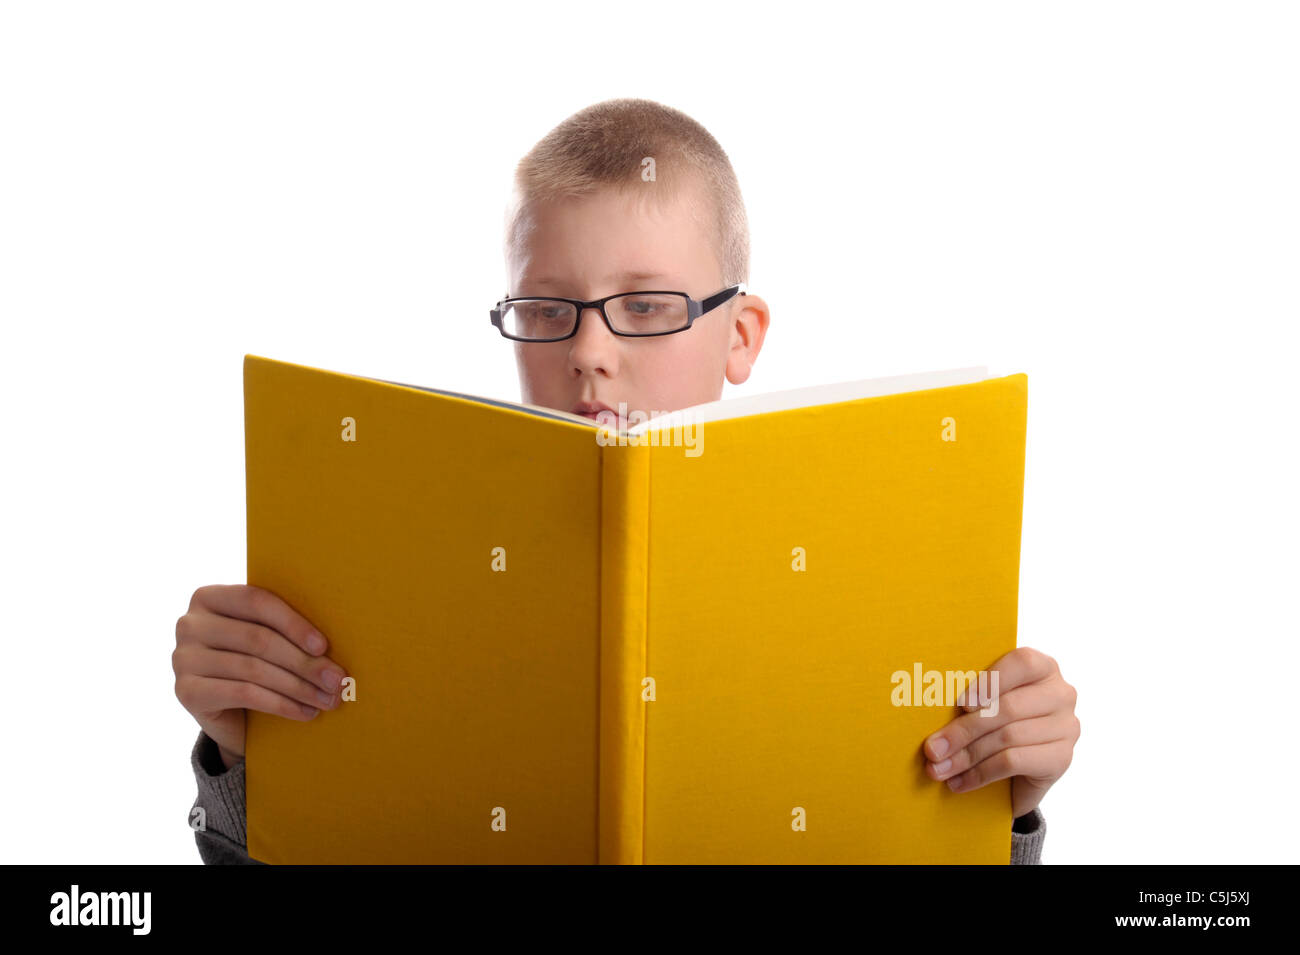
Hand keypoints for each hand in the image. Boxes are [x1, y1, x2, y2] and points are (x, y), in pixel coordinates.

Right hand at [173, 584, 347, 770]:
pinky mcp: (186, 691)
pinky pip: (244, 694)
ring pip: (254, 669)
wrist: (227, 710)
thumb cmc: (255, 662)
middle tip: (336, 680)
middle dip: (304, 662)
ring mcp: (182, 658)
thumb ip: (284, 629)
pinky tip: (306, 712)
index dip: (293, 623)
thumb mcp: (267, 637)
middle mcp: (189, 623)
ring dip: (298, 687)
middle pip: (258, 639)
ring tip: (328, 698)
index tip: (324, 646)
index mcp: (210, 596)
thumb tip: (330, 645)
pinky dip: (281, 704)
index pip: (256, 601)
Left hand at [921, 646, 1078, 818]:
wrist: (1016, 772)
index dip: (989, 681)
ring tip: (938, 768)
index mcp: (1042, 667)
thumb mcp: (984, 703)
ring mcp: (1066, 727)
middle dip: (963, 730)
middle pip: (1007, 708)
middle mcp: (1061, 693)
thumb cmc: (994, 723)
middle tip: (932, 749)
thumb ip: (969, 698)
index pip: (1022, 662)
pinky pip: (1014, 762)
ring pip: (1007, 738)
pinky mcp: (1062, 759)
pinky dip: (980, 774)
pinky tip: (960, 782)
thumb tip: (928, 702)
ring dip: (966, 756)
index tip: (960, 703)